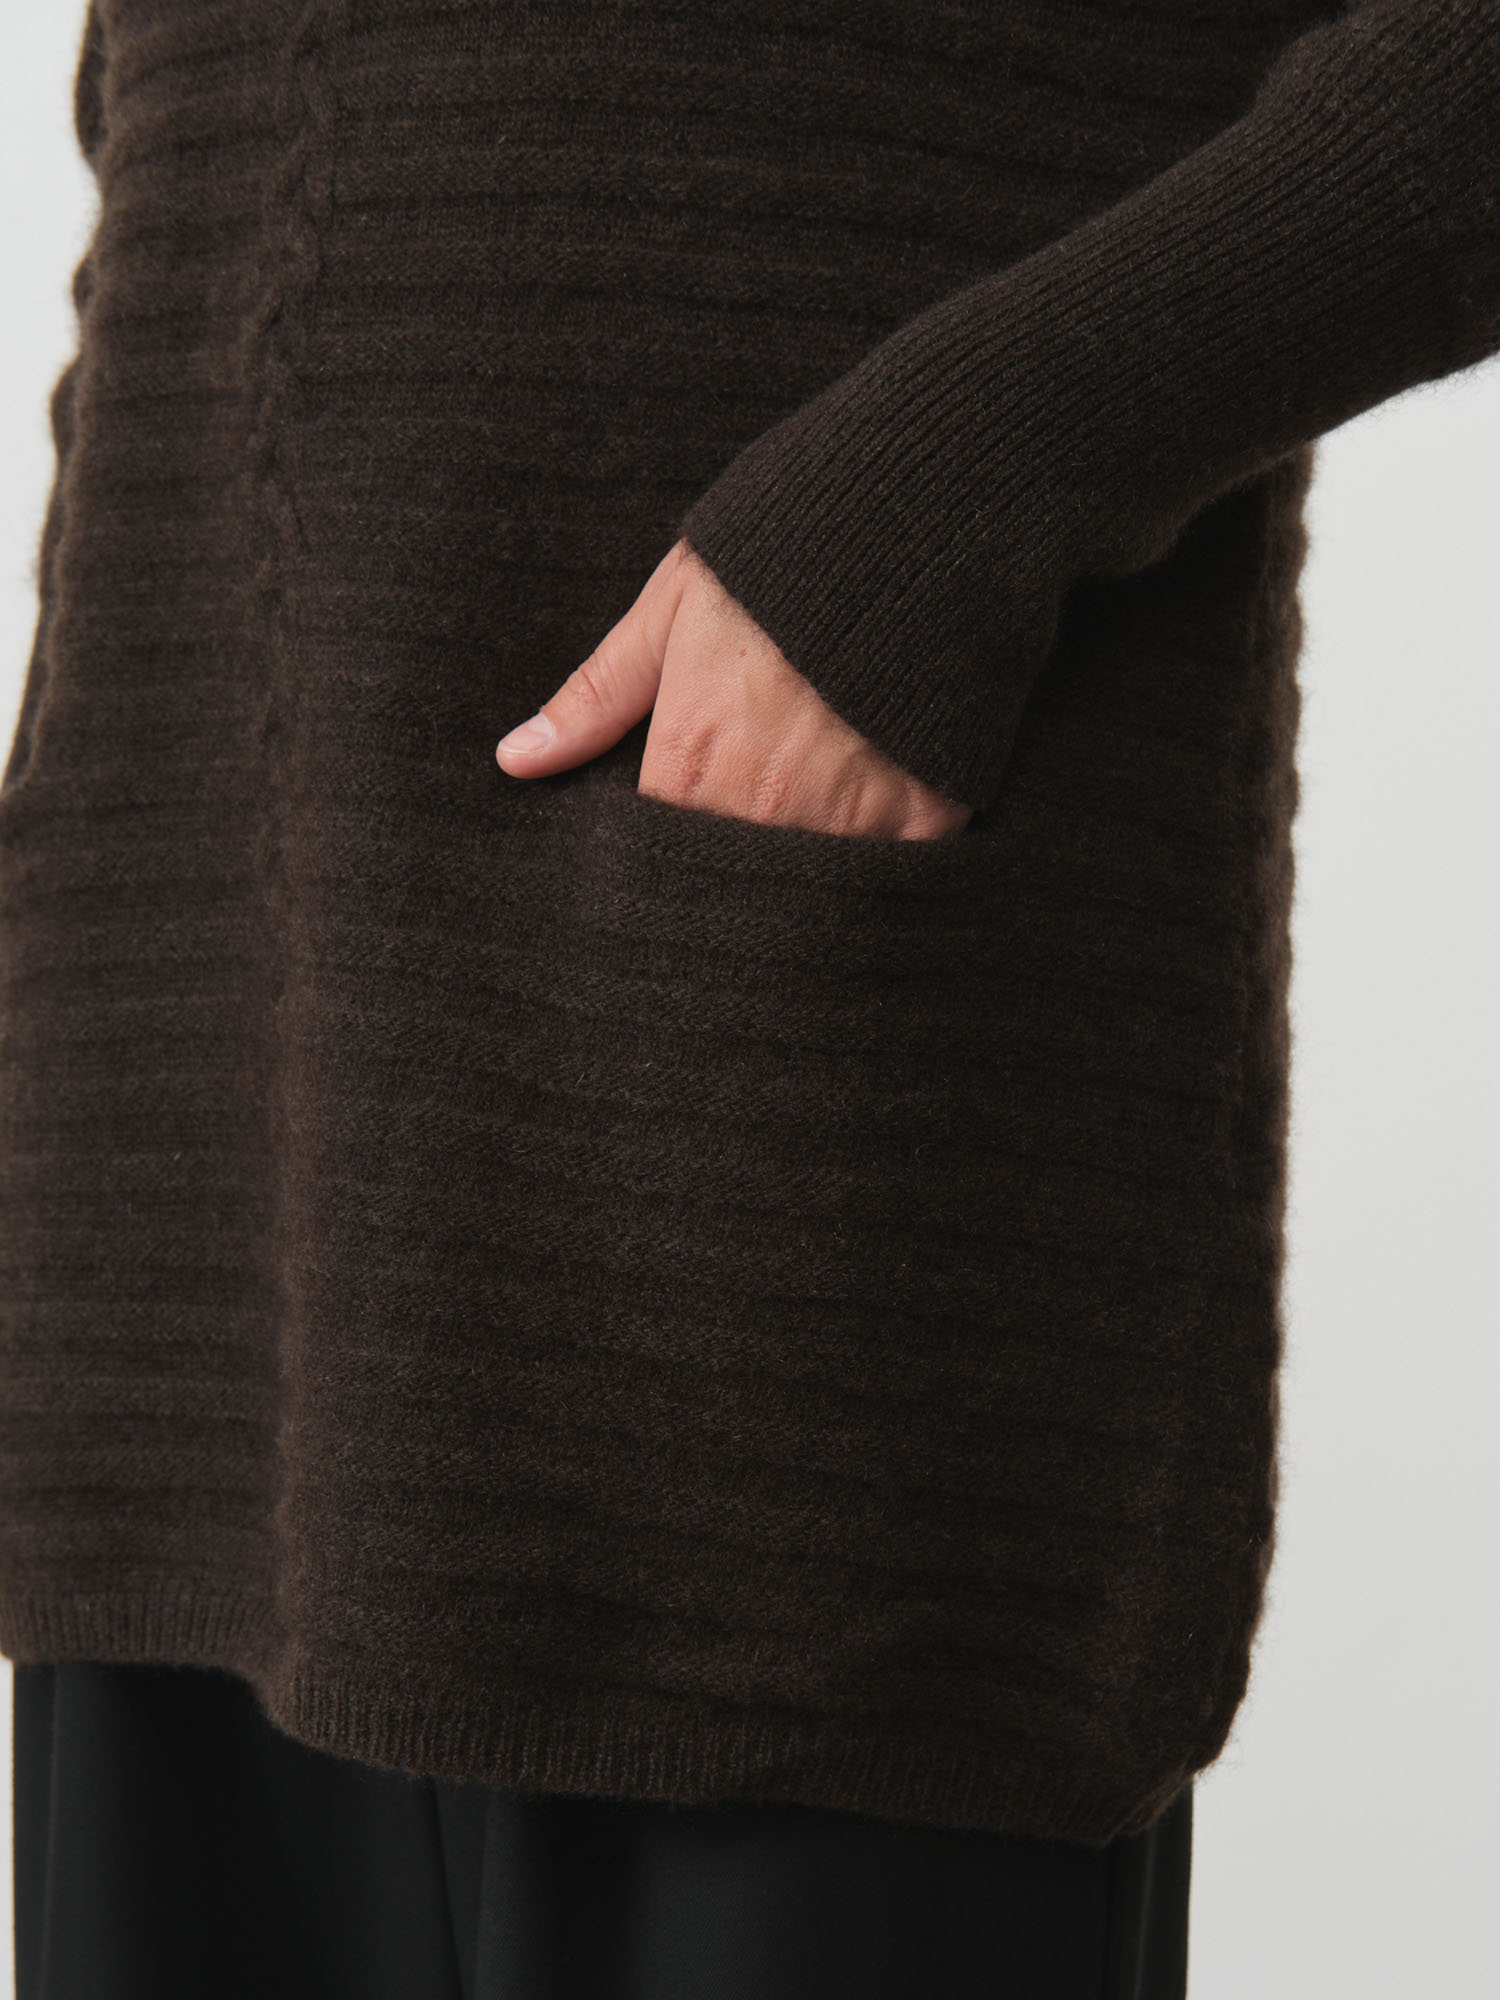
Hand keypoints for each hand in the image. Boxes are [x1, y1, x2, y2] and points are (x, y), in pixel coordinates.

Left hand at [494, 540, 971, 839]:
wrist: (916, 527)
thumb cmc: (781, 562)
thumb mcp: (671, 612)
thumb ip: (596, 698)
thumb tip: (516, 759)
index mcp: (692, 763)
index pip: (657, 853)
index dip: (663, 848)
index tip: (682, 823)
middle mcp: (765, 808)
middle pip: (729, 879)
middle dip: (728, 865)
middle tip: (750, 824)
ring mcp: (848, 819)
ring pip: (806, 885)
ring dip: (800, 861)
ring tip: (813, 806)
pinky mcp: (924, 818)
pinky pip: (889, 871)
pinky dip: (879, 854)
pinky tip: (876, 808)